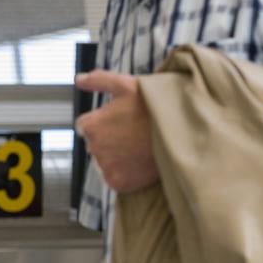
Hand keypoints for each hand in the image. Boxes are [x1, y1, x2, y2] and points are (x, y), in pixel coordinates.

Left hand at [75, 70, 158, 192]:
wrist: (183, 132)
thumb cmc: (154, 106)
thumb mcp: (127, 85)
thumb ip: (99, 80)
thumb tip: (79, 80)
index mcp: (90, 125)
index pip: (85, 125)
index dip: (104, 121)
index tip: (121, 119)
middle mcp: (93, 148)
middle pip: (95, 143)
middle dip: (109, 138)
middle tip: (133, 132)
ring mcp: (105, 167)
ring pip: (104, 161)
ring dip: (116, 155)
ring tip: (138, 145)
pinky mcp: (117, 182)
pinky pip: (114, 177)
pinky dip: (124, 172)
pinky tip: (139, 160)